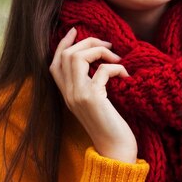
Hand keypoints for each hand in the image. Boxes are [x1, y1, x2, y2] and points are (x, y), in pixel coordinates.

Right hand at [49, 28, 137, 162]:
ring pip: (77, 58)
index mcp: (67, 95)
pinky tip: (127, 75)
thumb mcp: (98, 104)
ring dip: (99, 51)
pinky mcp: (93, 99)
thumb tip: (101, 63)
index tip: (76, 30)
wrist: (116, 151)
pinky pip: (101, 71)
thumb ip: (92, 86)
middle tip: (108, 44)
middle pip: (66, 55)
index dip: (63, 44)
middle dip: (88, 42)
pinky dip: (116, 68)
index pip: (54, 63)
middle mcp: (68, 94)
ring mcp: (78, 96)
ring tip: (117, 58)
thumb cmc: (112, 128)